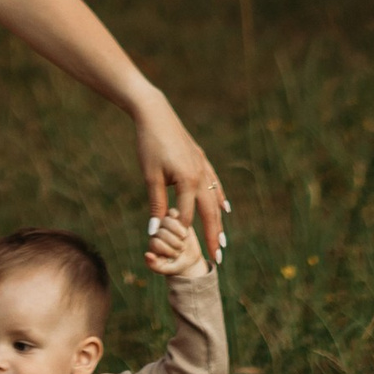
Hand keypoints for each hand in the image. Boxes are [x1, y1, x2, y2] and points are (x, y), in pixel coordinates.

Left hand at [135, 91, 227, 270]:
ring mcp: (202, 167)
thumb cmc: (149, 144)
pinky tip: (224, 207)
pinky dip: (219, 198)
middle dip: (212, 236)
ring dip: (218, 221)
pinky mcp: (201, 159)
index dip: (187, 236)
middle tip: (217, 259)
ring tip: (221, 240)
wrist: (155, 114)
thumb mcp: (150, 176)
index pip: (188, 216)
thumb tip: (154, 231)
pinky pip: (214, 184)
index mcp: (187, 181)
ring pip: (214, 200)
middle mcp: (200, 176)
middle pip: (209, 213)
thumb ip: (156, 204)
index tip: (188, 254)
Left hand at [144, 210, 206, 283]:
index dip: (167, 250)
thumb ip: (154, 265)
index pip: (155, 242)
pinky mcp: (176, 217)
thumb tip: (147, 255)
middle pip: (162, 232)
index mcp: (152, 243)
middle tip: (180, 249)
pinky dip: (180, 221)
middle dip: (174, 243)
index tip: (174, 256)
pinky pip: (174, 212)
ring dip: (178, 232)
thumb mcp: (164, 269)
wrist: (188, 259)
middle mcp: (157, 232)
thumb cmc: (174, 265)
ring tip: (183, 239)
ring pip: (167, 220)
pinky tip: (185, 230)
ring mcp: (166, 224)